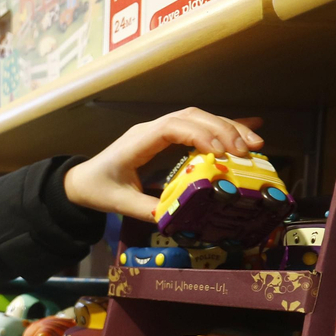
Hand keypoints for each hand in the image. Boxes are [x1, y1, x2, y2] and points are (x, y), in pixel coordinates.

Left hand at [63, 108, 263, 219]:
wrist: (81, 180)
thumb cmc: (98, 189)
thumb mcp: (119, 204)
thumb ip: (146, 210)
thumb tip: (177, 218)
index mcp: (137, 142)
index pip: (170, 127)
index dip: (198, 134)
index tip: (221, 151)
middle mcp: (149, 130)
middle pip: (191, 117)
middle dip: (222, 130)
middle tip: (247, 151)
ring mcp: (158, 129)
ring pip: (197, 117)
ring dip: (227, 127)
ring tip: (254, 144)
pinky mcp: (166, 135)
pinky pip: (196, 125)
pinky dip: (222, 126)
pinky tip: (250, 126)